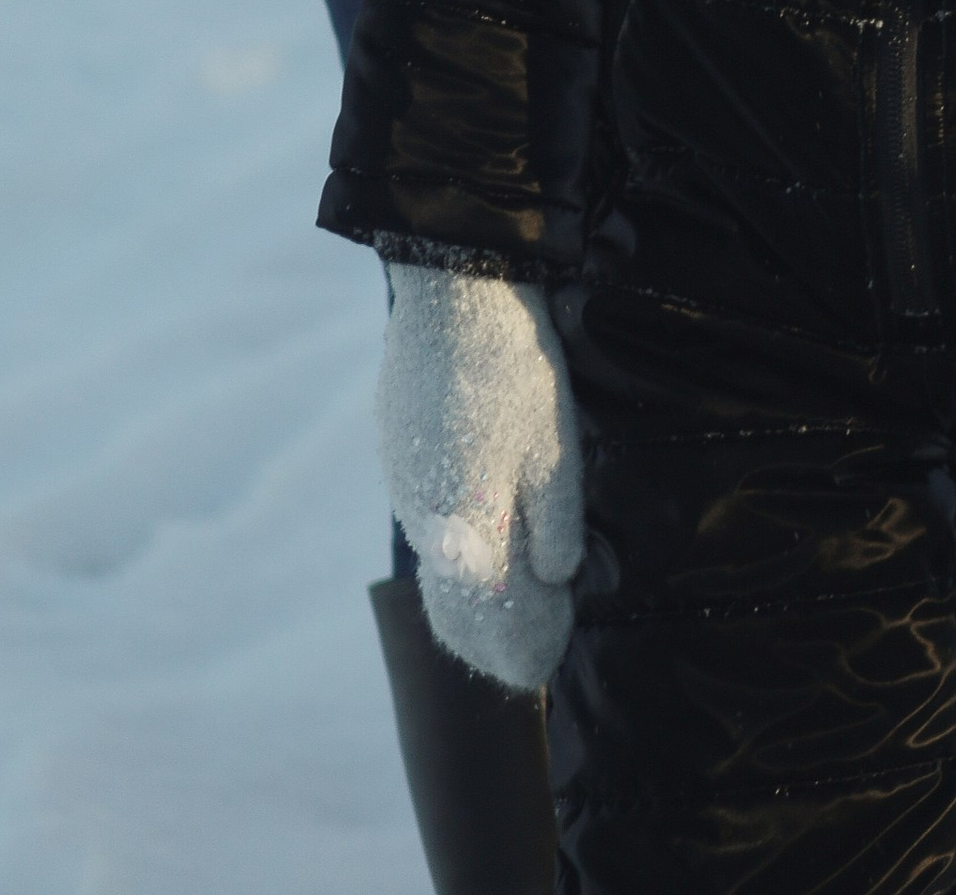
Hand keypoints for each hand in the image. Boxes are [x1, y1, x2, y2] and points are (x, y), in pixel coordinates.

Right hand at [377, 264, 582, 694]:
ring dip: (477, 603)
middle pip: (455, 613)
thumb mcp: (555, 447)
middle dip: (497, 641)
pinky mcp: (400, 462)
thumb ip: (553, 526)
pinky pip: (429, 534)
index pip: (489, 625)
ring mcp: (406, 490)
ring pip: (439, 574)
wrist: (452, 292)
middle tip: (538, 652)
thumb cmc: (515, 370)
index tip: (551, 663)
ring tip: (521, 609)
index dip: (523, 651)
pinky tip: (489, 548)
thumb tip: (556, 584)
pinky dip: (457, 562)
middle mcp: (425, 521)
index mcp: (466, 526)